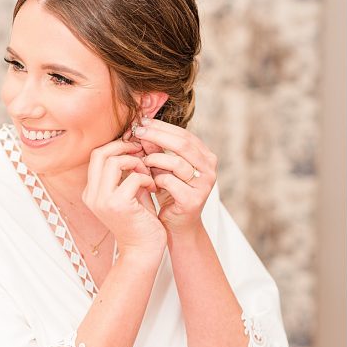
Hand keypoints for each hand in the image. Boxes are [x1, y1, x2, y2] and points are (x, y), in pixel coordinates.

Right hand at [82, 139, 164, 255]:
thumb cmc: (140, 222)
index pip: (97, 156)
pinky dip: (146, 178)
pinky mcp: (118, 205)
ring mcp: (102, 200)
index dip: (117, 147)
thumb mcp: (132, 192)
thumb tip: (136, 146)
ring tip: (148, 174)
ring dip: (136, 163)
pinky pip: (133, 177)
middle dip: (123, 148)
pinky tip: (153, 188)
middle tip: (141, 153)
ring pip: (114, 161)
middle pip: (100, 153)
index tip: (136, 149)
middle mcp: (92, 195)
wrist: (143, 251)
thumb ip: (129, 172)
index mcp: (92, 191)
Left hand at [131, 118, 217, 233]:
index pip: (184, 134)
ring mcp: (204, 185)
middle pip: (182, 144)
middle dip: (156, 136)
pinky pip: (170, 182)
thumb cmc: (171, 193)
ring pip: (177, 163)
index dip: (162, 126)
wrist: (178, 225)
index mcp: (206, 157)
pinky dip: (156, 179)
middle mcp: (209, 169)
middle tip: (137, 133)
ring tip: (143, 162)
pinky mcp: (193, 200)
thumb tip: (142, 128)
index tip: (142, 122)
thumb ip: (156, 150)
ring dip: (154, 160)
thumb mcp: (163, 167)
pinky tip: (150, 182)